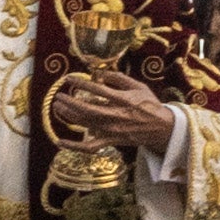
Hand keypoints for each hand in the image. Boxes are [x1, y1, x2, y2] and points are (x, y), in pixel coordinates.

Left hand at [51, 66, 179, 156]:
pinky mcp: (110, 141)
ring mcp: (111, 130)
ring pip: (85, 123)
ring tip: (58, 107)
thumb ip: (120, 78)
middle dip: (69, 102)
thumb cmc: (149, 104)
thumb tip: (101, 73)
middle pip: (86, 108)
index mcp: (123, 99)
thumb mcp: (139, 86)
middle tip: (58, 95)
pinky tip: (60, 142)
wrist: (160, 128)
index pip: (97, 90)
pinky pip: (89, 146)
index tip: (69, 79)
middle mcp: (115, 115)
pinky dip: (74, 146)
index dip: (81, 84)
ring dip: (69, 115)